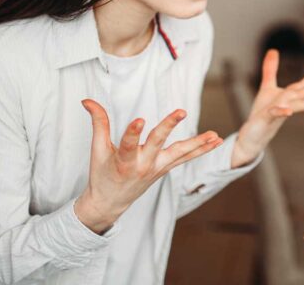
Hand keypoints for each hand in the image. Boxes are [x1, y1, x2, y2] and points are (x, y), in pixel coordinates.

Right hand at [74, 99, 223, 233]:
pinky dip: (200, 149)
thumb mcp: (97, 150)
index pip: (128, 144)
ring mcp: (157, 168)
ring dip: (198, 144)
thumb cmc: (102, 174)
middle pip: (158, 143)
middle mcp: (143, 165)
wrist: (111, 203)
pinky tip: (215, 141)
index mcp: (123, 161)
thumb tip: (87, 100)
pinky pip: (185, 158)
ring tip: (214, 135)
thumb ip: (98, 122)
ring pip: (180, 153)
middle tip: (181, 111)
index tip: (139, 119)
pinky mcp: (165, 168)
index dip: (133, 132)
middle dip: (169, 126)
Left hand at [232, 51, 303, 166]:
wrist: (254, 134)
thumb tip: (273, 50)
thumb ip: (271, 68)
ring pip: (302, 103)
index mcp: (294, 92)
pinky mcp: (268, 117)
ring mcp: (283, 109)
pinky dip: (283, 111)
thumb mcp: (267, 86)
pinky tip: (289, 111)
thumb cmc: (262, 112)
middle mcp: (292, 101)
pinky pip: (276, 113)